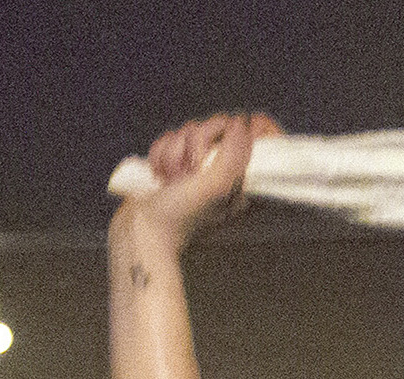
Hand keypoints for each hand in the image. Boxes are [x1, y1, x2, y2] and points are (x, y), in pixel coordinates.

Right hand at [116, 112, 280, 253]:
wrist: (143, 230)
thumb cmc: (182, 216)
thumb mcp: (218, 186)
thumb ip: (235, 153)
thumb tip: (239, 122)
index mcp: (241, 178)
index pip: (260, 139)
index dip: (256, 127)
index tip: (251, 125)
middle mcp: (221, 169)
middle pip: (218, 125)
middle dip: (197, 142)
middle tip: (191, 169)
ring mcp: (195, 164)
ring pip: (189, 130)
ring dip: (175, 153)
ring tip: (172, 179)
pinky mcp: (173, 162)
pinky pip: (169, 138)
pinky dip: (161, 155)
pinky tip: (160, 176)